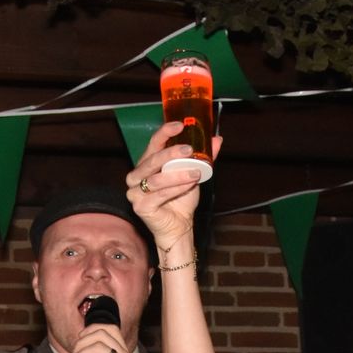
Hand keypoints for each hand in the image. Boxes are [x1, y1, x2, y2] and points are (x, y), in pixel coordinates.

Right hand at [125, 121, 221, 251]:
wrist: (179, 226)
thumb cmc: (181, 200)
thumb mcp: (193, 174)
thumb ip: (203, 157)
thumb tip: (217, 140)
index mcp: (147, 164)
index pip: (153, 143)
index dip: (165, 132)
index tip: (180, 125)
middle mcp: (137, 176)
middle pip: (152, 160)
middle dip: (171, 153)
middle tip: (189, 150)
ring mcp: (135, 192)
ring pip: (156, 179)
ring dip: (177, 175)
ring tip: (195, 172)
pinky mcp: (140, 207)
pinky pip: (158, 195)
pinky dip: (175, 189)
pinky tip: (188, 185)